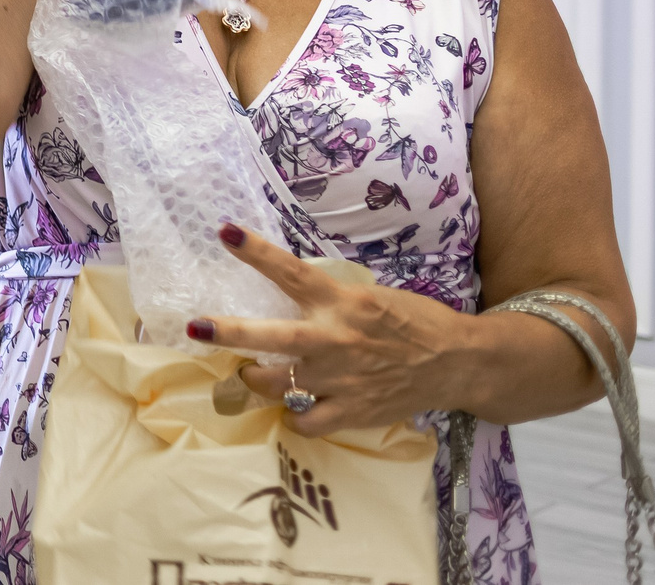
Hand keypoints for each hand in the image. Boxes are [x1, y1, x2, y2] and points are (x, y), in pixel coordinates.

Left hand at [185, 224, 466, 435]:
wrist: (458, 362)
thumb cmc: (412, 322)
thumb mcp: (369, 296)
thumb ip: (328, 298)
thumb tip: (283, 291)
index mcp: (343, 301)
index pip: (290, 271)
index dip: (256, 251)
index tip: (226, 232)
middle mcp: (336, 339)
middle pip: (272, 337)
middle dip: (230, 332)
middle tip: (197, 326)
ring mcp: (342, 379)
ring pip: (277, 385)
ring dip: (256, 379)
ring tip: (251, 373)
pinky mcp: (353, 412)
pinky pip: (305, 422)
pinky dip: (294, 416)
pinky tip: (293, 407)